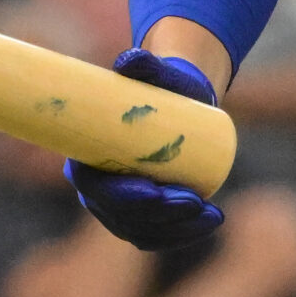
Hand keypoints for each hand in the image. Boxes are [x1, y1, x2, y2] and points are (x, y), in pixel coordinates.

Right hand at [66, 49, 224, 249]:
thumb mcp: (154, 74)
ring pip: (140, 230)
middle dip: (156, 215)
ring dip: (174, 229)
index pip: (93, 186)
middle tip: (192, 200)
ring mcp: (119, 206)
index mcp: (86, 155)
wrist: (179, 100)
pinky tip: (209, 224)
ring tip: (209, 212)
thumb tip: (131, 60)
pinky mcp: (143, 216)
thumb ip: (142, 63)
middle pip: (119, 214)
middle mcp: (96, 187)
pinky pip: (157, 235)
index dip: (118, 195)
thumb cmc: (160, 86)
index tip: (151, 188)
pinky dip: (183, 235)